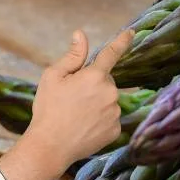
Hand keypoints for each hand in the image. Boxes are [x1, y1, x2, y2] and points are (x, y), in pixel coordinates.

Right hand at [22, 29, 134, 172]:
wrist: (50, 147)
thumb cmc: (48, 109)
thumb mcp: (53, 77)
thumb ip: (72, 55)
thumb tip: (81, 34)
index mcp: (95, 76)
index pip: (111, 53)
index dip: (122, 41)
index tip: (131, 32)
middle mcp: (110, 93)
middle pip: (105, 81)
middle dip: (92, 85)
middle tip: (72, 99)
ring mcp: (115, 112)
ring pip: (108, 101)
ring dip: (96, 103)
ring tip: (76, 115)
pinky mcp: (115, 130)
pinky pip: (109, 118)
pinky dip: (99, 120)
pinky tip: (84, 127)